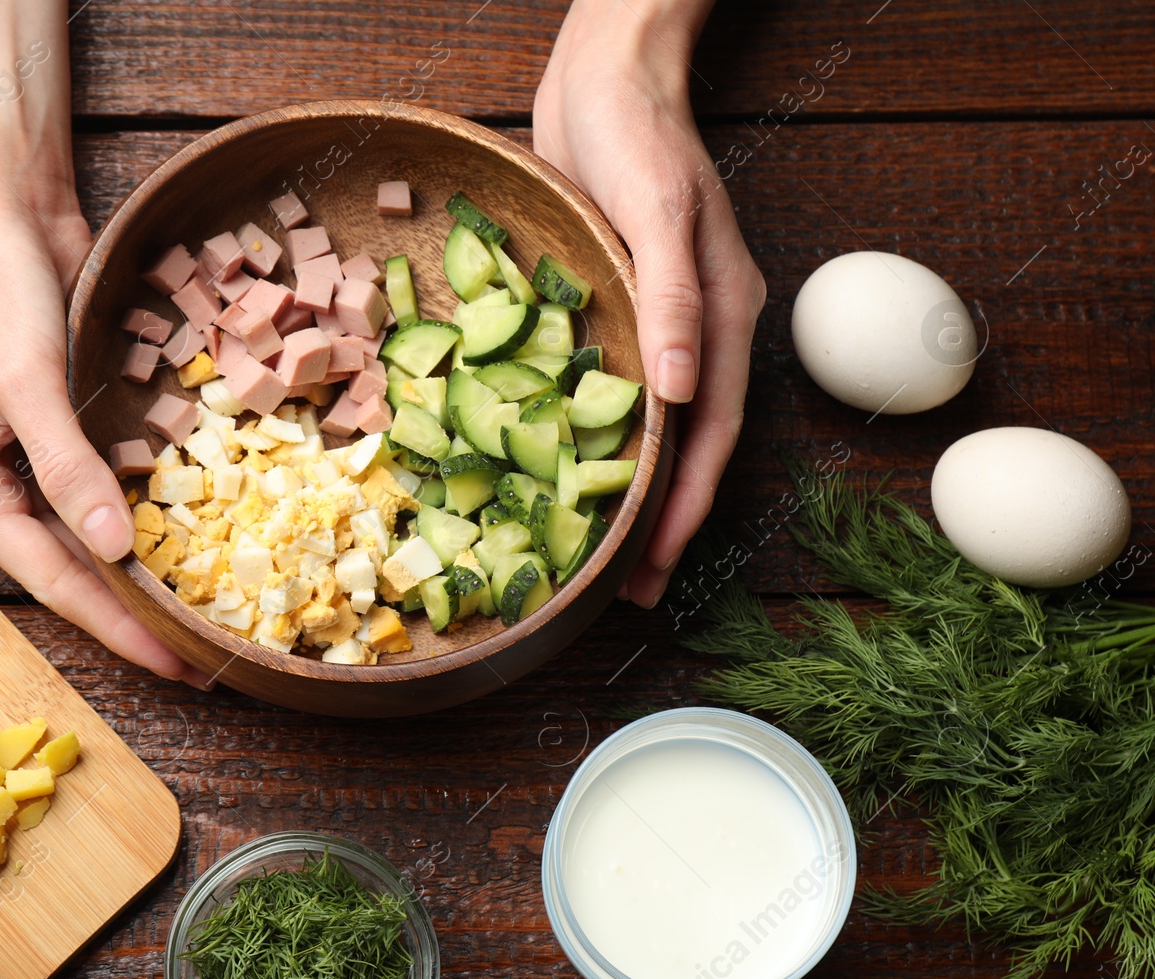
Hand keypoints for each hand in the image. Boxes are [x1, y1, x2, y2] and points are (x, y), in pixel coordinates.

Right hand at [0, 194, 210, 687]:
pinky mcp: (67, 428)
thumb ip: (67, 469)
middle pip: (75, 570)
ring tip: (208, 612)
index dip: (118, 625)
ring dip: (146, 572)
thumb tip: (114, 552)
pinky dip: (148, 516)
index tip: (177, 662)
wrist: (1, 209)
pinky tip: (192, 538)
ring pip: (97, 537)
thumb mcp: (24, 382)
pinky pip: (111, 489)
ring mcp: (32, 458)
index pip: (54, 579)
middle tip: (207, 657)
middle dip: (136, 614)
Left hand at [534, 0, 765, 607]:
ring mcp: (656, 322)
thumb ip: (672, 297)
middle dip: (661, 520)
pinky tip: (564, 471)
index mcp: (724, 314)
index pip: (712, 431)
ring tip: (601, 553)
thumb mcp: (659, 210)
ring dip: (630, 492)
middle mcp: (696, 330)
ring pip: (649, 427)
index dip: (685, 503)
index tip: (656, 565)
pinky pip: (607, 391)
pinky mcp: (615, 308)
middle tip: (629, 592)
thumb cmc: (637, 136)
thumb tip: (680, 390)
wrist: (603, 77)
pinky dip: (594, 439)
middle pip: (687, 445)